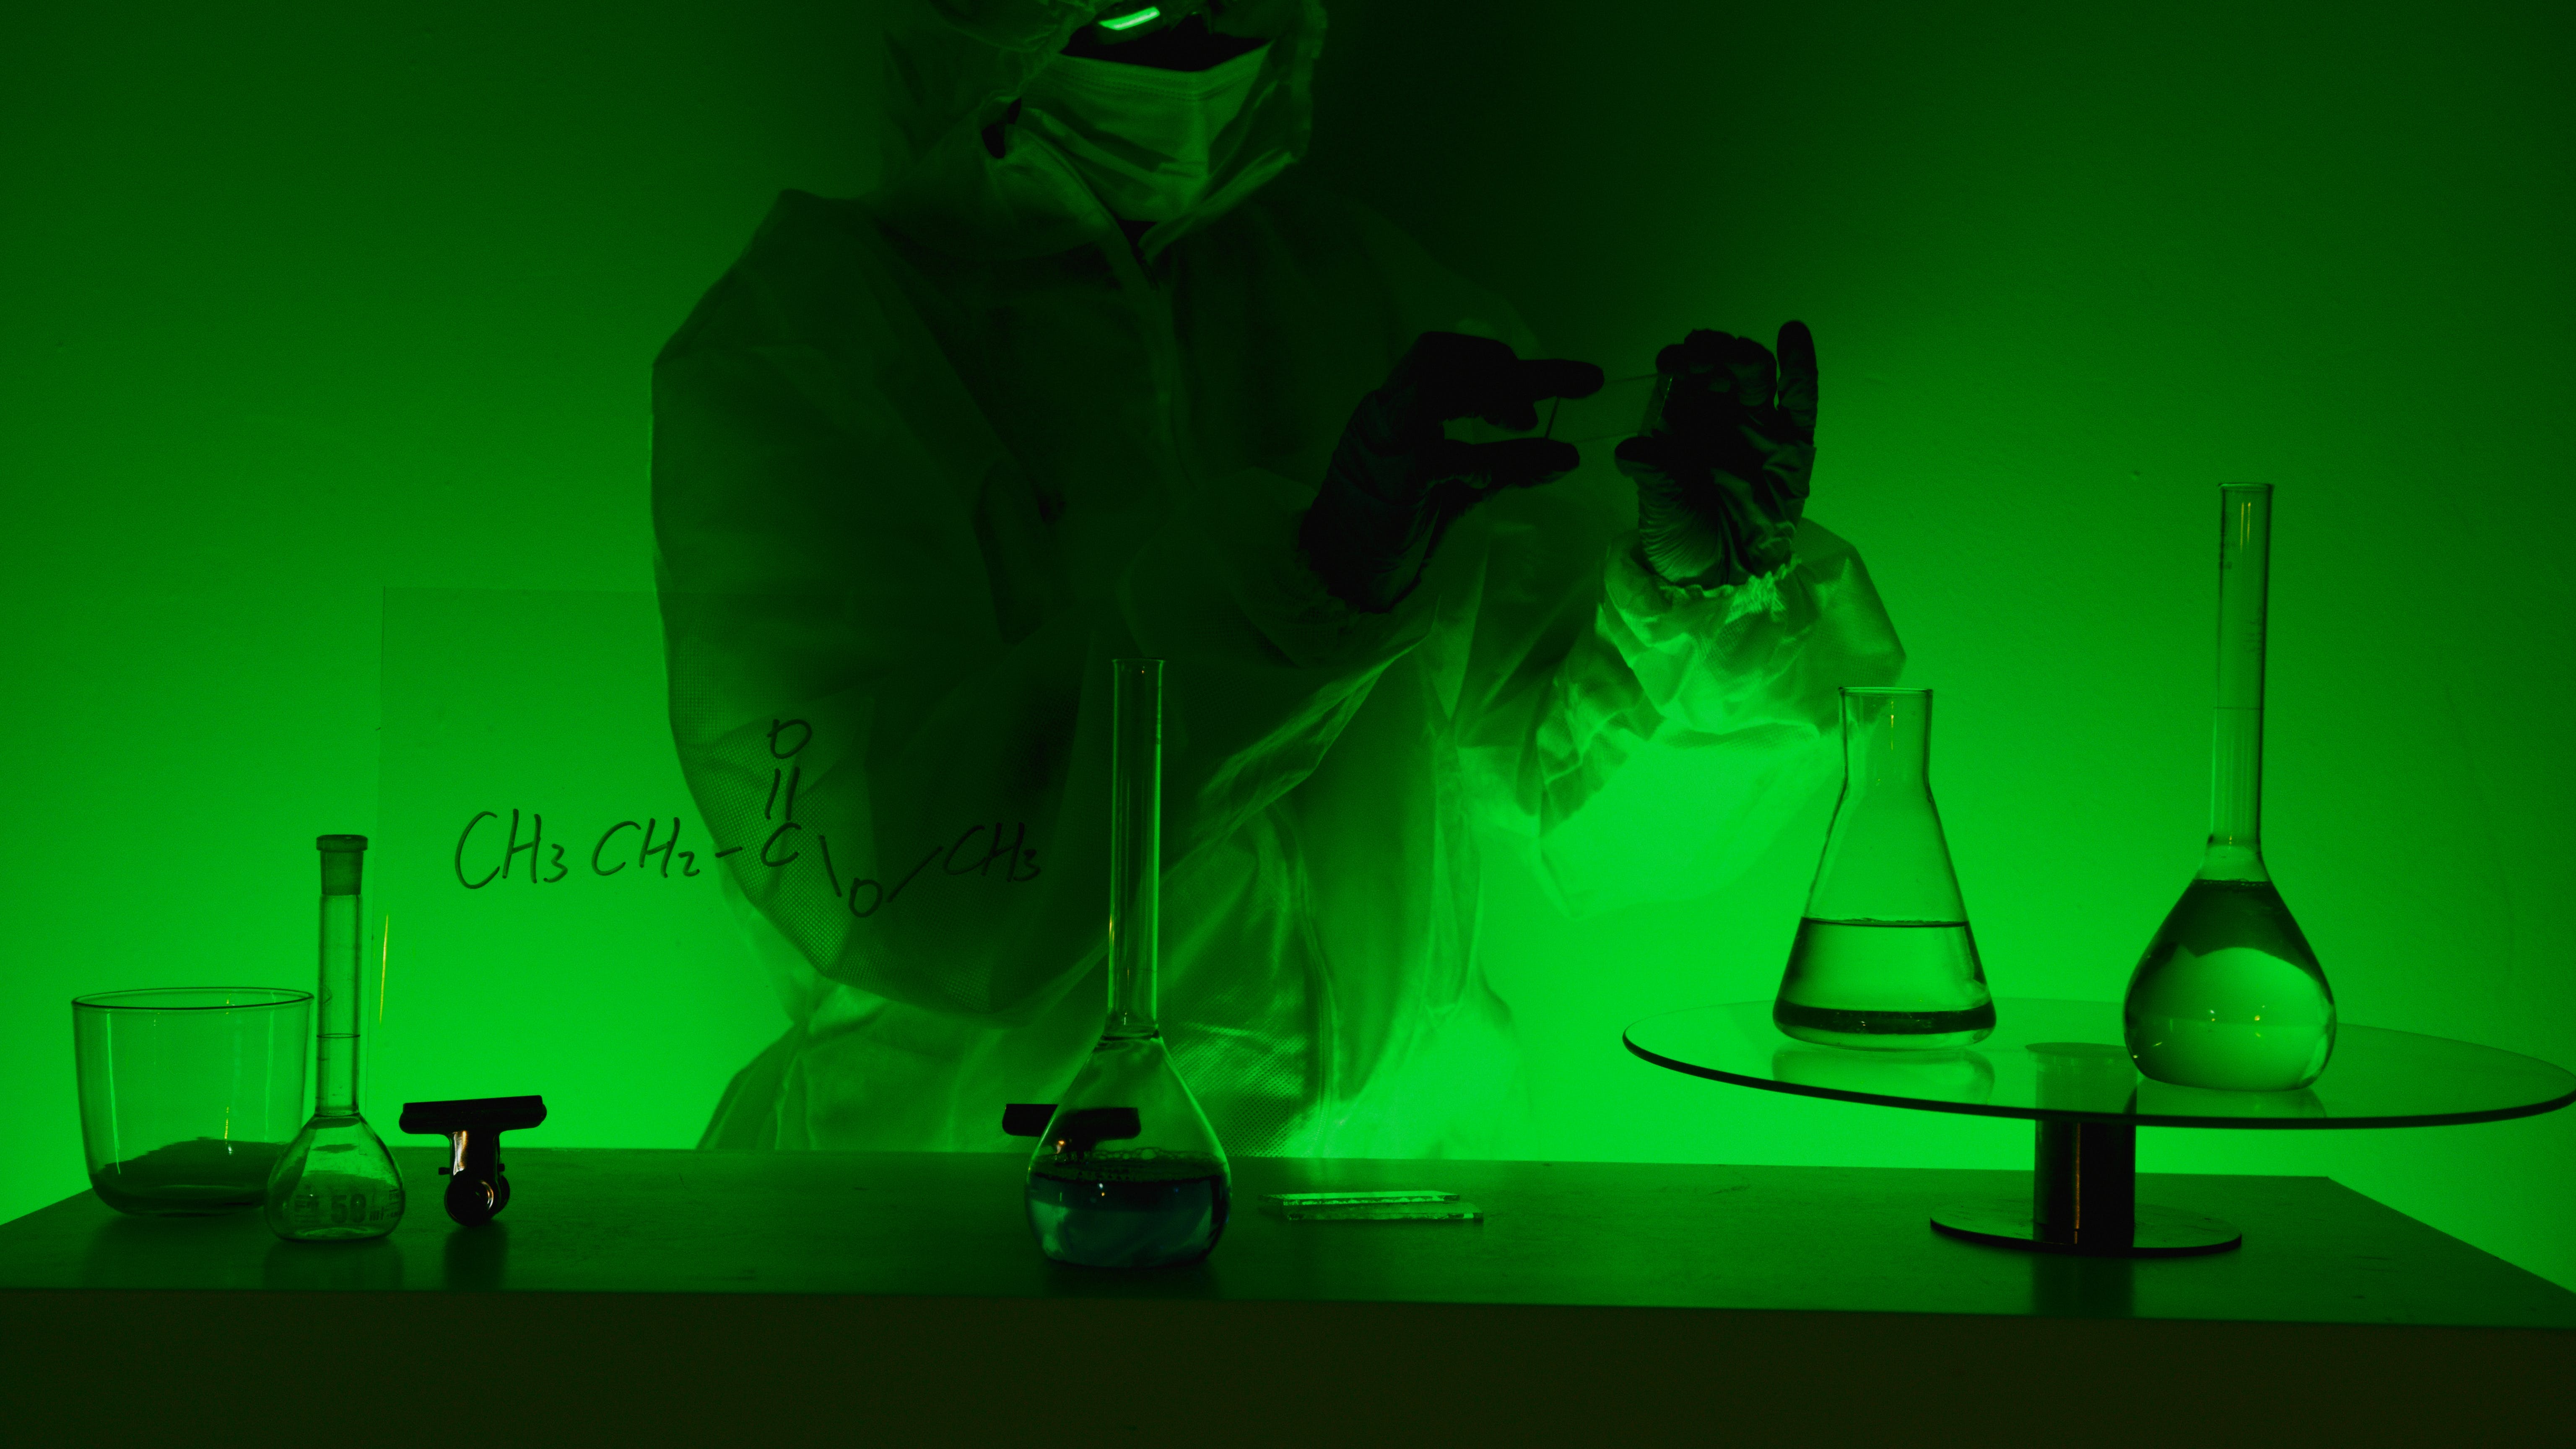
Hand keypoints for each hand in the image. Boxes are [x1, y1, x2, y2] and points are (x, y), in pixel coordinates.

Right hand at [1302, 332, 1602, 611]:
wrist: (1339, 570)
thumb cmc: (1393, 525)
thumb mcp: (1460, 487)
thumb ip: (1506, 466)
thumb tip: (1564, 457)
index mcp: (1397, 405)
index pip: (1446, 353)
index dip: (1499, 356)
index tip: (1552, 381)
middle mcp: (1387, 411)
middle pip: (1447, 357)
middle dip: (1512, 366)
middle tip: (1568, 389)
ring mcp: (1386, 442)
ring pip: (1439, 387)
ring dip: (1498, 394)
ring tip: (1529, 422)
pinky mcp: (1394, 480)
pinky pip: (1443, 456)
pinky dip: (1488, 458)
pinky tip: (1514, 469)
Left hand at [1615, 322, 1816, 587]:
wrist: (1720, 577)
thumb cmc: (1681, 537)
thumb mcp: (1660, 506)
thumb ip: (1652, 474)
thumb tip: (1632, 451)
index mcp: (1681, 424)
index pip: (1683, 377)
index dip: (1679, 362)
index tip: (1672, 363)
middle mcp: (1718, 418)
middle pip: (1719, 366)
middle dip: (1710, 354)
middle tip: (1702, 360)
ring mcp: (1757, 427)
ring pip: (1754, 374)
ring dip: (1742, 356)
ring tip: (1733, 357)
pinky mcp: (1792, 444)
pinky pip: (1799, 398)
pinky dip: (1798, 365)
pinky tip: (1791, 333)